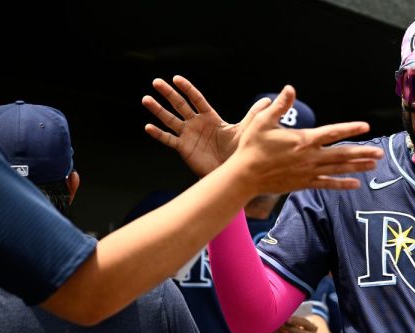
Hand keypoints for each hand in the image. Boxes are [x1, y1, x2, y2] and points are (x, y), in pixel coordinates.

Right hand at [142, 75, 267, 176]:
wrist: (231, 172)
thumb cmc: (238, 152)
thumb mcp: (246, 130)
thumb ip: (254, 115)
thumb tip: (268, 101)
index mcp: (210, 117)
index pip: (196, 99)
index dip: (187, 89)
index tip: (176, 78)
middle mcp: (197, 124)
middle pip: (180, 105)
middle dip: (168, 93)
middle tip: (156, 82)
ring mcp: (188, 135)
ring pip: (170, 119)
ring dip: (158, 110)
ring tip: (146, 99)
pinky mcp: (184, 148)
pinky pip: (169, 139)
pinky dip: (159, 134)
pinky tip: (148, 127)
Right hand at [227, 85, 382, 193]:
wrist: (245, 175)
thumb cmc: (252, 147)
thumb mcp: (262, 122)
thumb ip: (280, 106)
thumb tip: (290, 88)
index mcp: (303, 139)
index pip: (332, 132)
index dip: (350, 128)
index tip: (365, 126)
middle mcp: (310, 156)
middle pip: (342, 154)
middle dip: (362, 153)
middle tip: (380, 153)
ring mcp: (308, 171)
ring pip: (338, 169)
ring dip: (357, 167)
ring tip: (374, 166)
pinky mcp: (303, 183)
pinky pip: (326, 184)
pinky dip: (341, 184)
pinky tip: (355, 184)